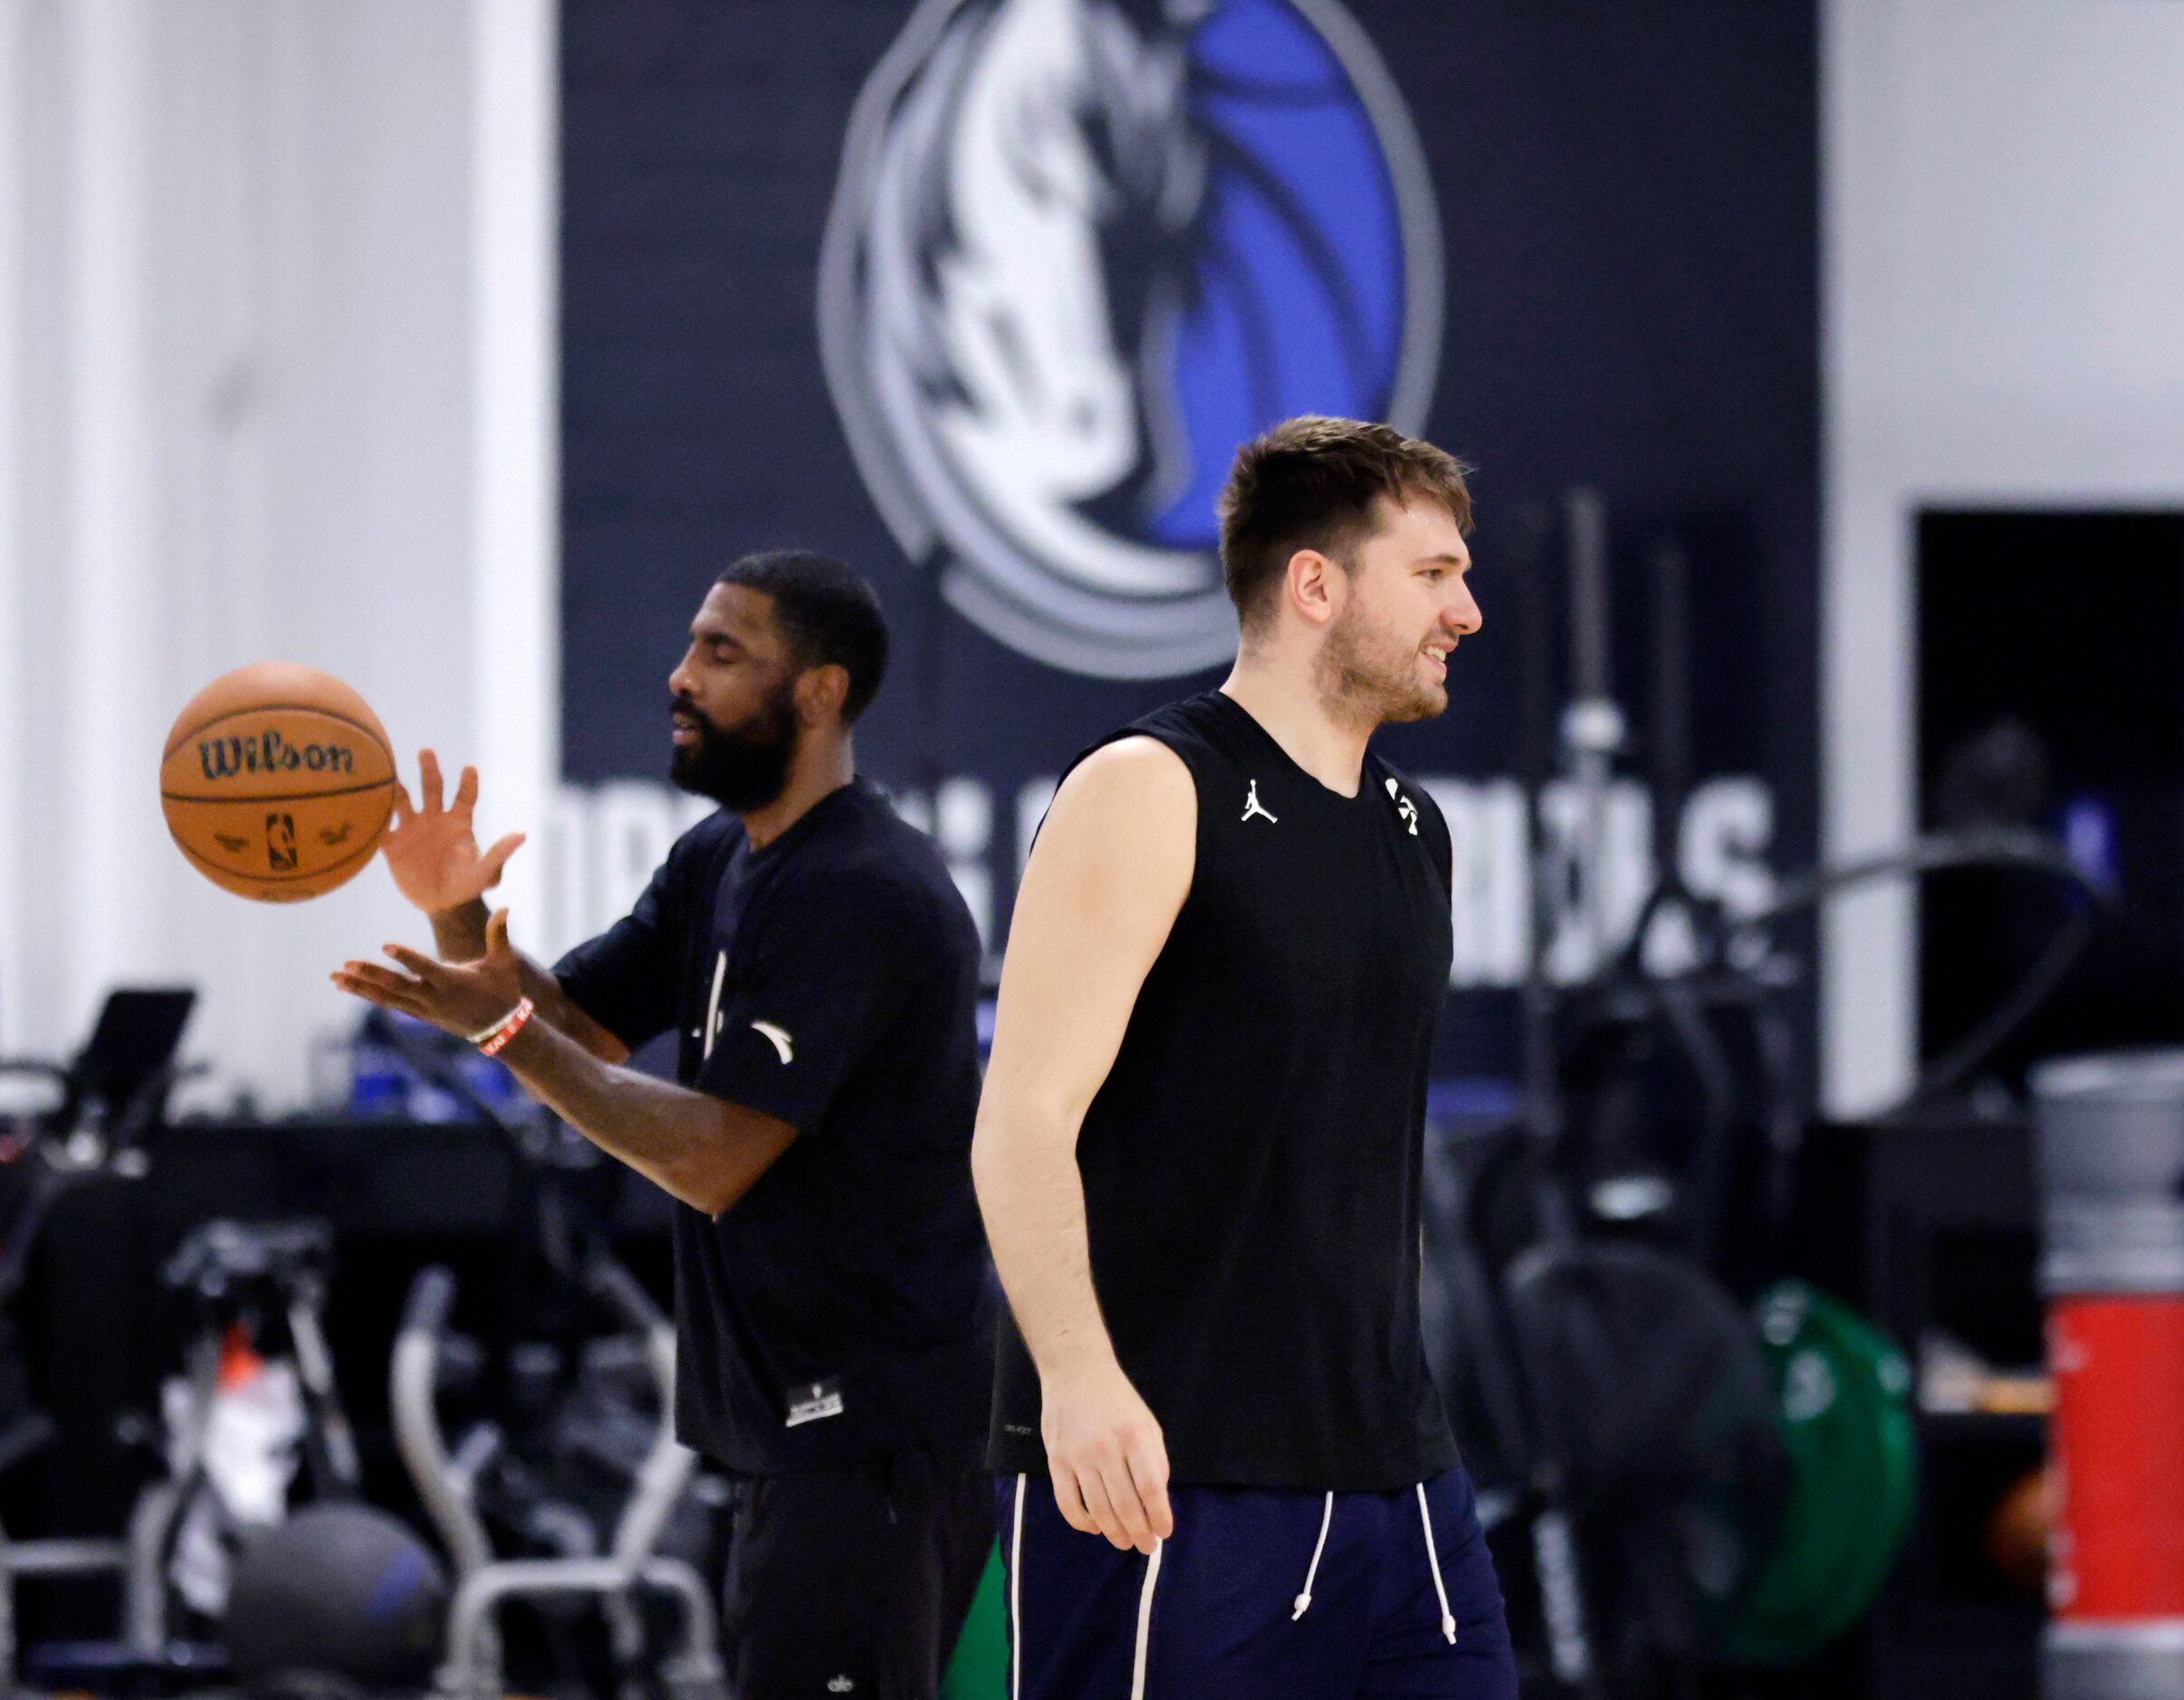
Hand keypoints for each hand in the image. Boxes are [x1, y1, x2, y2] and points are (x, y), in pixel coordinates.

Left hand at [333, 909, 526, 1040]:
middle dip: (370, 975)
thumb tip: (506, 908)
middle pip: (397, 986)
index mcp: (453, 982)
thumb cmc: (503, 990)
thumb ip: (499, 935)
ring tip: (335, 977)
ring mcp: (424, 1009)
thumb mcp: (504, 963)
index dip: (406, 957)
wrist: (501, 1029)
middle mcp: (434, 998)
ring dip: (360, 987)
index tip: (385, 945)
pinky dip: (368, 995)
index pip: (425, 968)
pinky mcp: (419, 1014)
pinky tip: (349, 986)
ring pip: (386, 998)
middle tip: (346, 964)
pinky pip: (389, 1003)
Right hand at [381, 750, 525, 915]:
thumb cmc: (468, 885)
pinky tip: (365, 805)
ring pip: (403, 801)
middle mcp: (435, 818)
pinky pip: (380, 828)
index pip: (465, 796)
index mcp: (459, 822)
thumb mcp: (486, 871)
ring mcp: (412, 829)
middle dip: (430, 769)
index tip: (470, 769)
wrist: (442, 904)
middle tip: (426, 751)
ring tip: (390, 777)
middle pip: (432, 787)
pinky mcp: (393, 845)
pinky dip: (373, 818)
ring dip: (397, 788)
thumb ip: (499, 853)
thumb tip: (521, 835)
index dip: (468, 783)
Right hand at [1040, 1354, 1172, 1554]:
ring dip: (1114, 1533)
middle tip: (1147, 1547)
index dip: (1159, 1516)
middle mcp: (1106, 1448)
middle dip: (1139, 1533)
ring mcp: (1078, 1456)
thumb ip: (1156, 1460)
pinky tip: (1095, 1528)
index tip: (1164, 1532)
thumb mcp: (1147, 1423)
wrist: (1076, 1372)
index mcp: (1134, 1436)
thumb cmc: (1118, 1400)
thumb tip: (1157, 1500)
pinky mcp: (1056, 1460)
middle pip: (1125, 1505)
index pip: (1150, 1488)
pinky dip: (1082, 1523)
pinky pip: (1067, 1503)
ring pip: (1098, 1509)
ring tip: (1125, 1543)